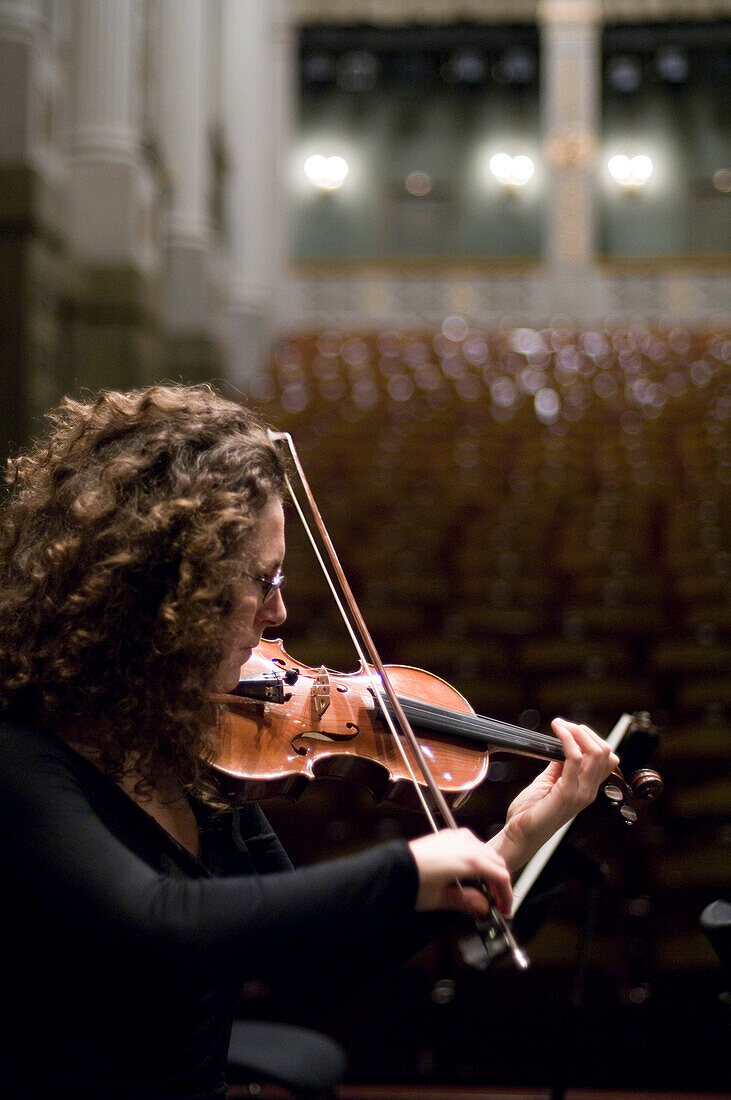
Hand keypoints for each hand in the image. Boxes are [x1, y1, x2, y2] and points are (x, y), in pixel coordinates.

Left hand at [408, 828, 511, 918]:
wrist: (391, 867)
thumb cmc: (411, 880)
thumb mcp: (440, 898)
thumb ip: (467, 902)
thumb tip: (483, 907)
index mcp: (469, 860)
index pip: (500, 876)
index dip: (506, 895)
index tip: (504, 909)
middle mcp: (466, 844)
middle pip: (497, 862)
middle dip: (500, 884)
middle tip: (497, 904)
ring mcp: (457, 837)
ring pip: (487, 852)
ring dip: (491, 870)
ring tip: (485, 891)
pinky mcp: (448, 836)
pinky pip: (473, 845)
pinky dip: (480, 859)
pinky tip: (473, 875)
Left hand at [489, 718, 619, 872]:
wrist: (519, 835)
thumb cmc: (531, 811)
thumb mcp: (548, 781)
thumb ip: (559, 765)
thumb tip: (563, 745)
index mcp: (587, 788)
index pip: (606, 758)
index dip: (591, 738)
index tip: (570, 728)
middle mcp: (589, 791)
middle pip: (605, 752)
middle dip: (584, 731)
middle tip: (563, 725)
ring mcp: (581, 794)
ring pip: (595, 753)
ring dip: (576, 732)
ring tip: (560, 725)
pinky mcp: (567, 794)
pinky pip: (574, 759)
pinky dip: (567, 739)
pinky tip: (557, 732)